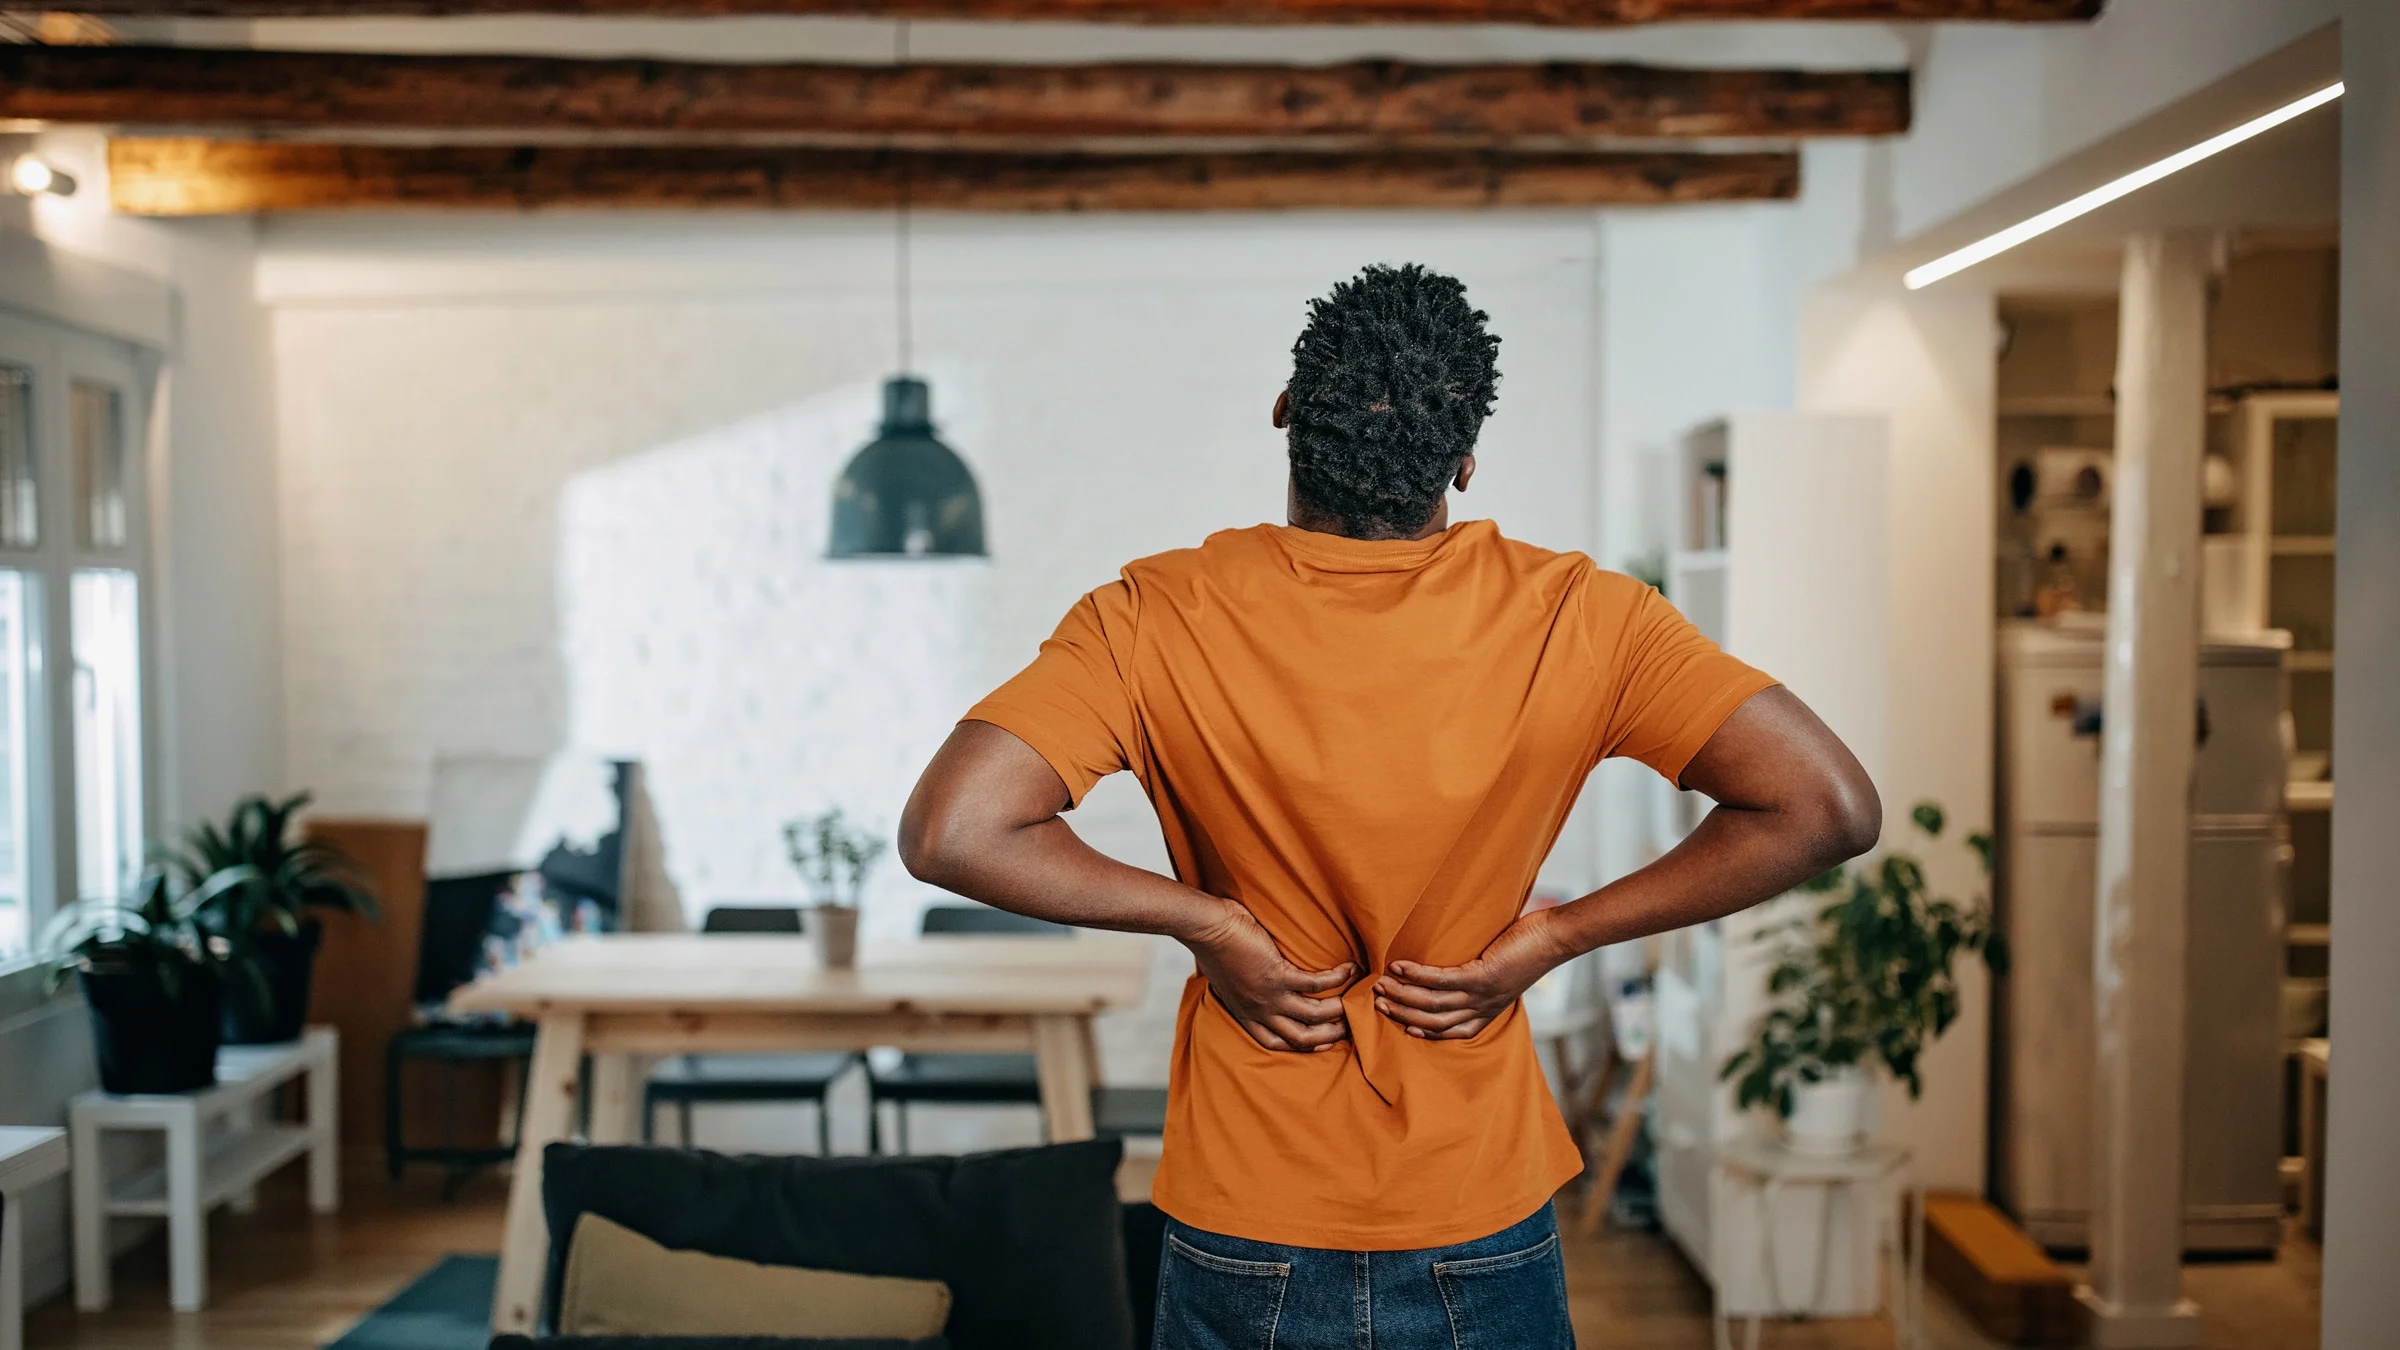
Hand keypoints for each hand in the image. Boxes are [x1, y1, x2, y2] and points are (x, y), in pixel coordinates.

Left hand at [1183, 899, 1355, 1052]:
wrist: (1206, 928)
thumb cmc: (1215, 944)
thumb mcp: (1228, 977)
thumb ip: (1245, 986)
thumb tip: (1258, 978)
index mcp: (1245, 1013)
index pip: (1275, 1041)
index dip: (1302, 1046)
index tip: (1322, 1042)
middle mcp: (1258, 1011)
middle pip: (1300, 1038)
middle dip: (1329, 1035)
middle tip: (1349, 1024)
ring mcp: (1268, 996)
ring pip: (1314, 1016)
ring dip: (1339, 1010)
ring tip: (1356, 998)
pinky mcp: (1278, 975)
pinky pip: (1317, 983)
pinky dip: (1337, 978)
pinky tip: (1350, 969)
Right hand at [1375, 908, 1575, 1040]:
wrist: (1554, 939)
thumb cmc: (1528, 949)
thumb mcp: (1501, 972)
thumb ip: (1479, 977)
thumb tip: (1454, 967)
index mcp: (1488, 1011)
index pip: (1451, 1032)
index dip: (1425, 1031)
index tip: (1403, 1025)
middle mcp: (1484, 1008)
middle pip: (1435, 1021)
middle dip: (1403, 1013)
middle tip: (1377, 1002)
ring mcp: (1483, 994)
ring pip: (1434, 1004)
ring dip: (1403, 996)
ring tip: (1380, 984)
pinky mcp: (1483, 976)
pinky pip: (1441, 980)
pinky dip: (1417, 976)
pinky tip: (1399, 967)